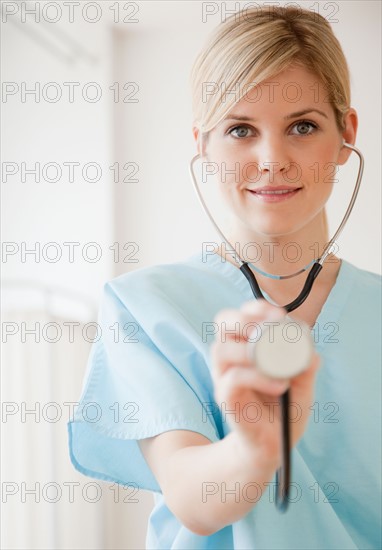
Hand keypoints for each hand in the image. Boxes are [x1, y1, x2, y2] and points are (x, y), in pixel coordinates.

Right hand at [210, 299, 320, 467]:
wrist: (271, 448)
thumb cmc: (283, 412)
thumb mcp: (302, 385)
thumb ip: (306, 366)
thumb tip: (312, 351)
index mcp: (245, 348)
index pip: (239, 315)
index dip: (256, 308)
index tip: (279, 314)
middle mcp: (230, 358)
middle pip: (222, 323)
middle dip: (244, 318)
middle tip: (269, 327)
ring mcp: (224, 378)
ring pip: (221, 349)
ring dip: (249, 348)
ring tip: (276, 360)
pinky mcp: (226, 398)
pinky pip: (234, 378)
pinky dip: (258, 376)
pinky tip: (279, 384)